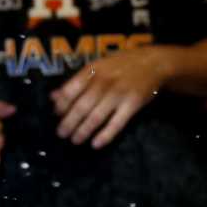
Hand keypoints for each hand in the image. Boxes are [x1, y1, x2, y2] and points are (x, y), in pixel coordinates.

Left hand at [51, 48, 170, 148]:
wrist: (153, 62)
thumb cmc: (121, 65)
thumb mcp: (97, 67)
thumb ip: (76, 82)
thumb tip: (53, 97)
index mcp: (92, 70)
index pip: (70, 90)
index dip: (61, 106)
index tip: (56, 116)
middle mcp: (104, 82)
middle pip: (81, 106)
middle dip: (69, 123)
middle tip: (61, 134)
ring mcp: (119, 94)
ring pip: (96, 117)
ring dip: (83, 131)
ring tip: (75, 140)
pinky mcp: (132, 104)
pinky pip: (116, 124)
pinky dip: (105, 135)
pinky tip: (95, 144)